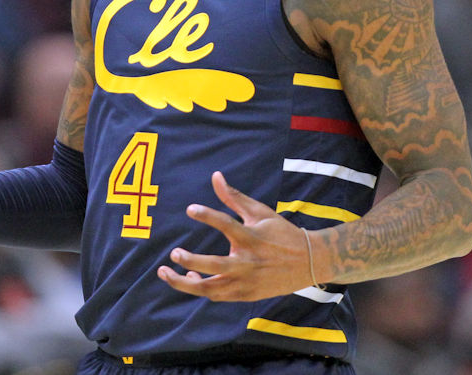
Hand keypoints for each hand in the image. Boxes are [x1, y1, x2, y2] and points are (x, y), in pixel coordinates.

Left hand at [156, 171, 314, 300]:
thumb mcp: (259, 212)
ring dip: (185, 283)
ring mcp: (246, 282)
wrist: (308, 263)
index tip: (189, 209)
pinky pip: (217, 295)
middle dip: (191, 261)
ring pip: (210, 289)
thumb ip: (233, 197)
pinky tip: (189, 277)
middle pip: (214, 266)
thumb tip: (215, 175)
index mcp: (251, 237)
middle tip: (174, 253)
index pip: (226, 224)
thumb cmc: (281, 233)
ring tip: (164, 272)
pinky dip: (201, 288)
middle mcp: (247, 262)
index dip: (207, 215)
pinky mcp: (246, 295)